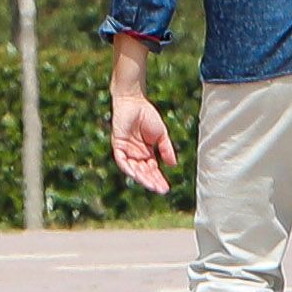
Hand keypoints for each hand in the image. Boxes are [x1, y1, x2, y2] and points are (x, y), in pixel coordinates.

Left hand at [109, 80, 180, 194]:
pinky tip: (136, 174)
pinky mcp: (118, 145)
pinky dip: (128, 168)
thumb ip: (166, 149)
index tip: (166, 188)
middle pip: (143, 173)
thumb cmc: (147, 115)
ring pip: (133, 169)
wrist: (135, 101)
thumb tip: (173, 165)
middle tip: (161, 190)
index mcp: (145, 153)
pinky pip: (121, 160)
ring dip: (142, 178)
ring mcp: (126, 151)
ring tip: (151, 185)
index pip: (152, 170)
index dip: (158, 179)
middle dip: (152, 181)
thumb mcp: (161, 135)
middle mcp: (135, 155)